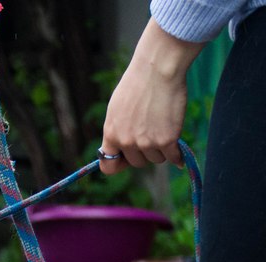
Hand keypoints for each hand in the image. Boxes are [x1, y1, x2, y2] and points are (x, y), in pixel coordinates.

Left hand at [99, 19, 201, 174]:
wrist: (157, 69)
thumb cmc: (138, 84)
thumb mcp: (117, 109)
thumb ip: (119, 129)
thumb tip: (123, 146)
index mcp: (111, 134)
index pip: (108, 166)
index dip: (118, 165)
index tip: (127, 159)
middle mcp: (126, 141)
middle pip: (138, 162)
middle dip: (145, 153)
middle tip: (153, 136)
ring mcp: (146, 142)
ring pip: (156, 159)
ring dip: (162, 149)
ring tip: (165, 129)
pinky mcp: (167, 139)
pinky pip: (173, 157)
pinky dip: (178, 156)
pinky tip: (179, 156)